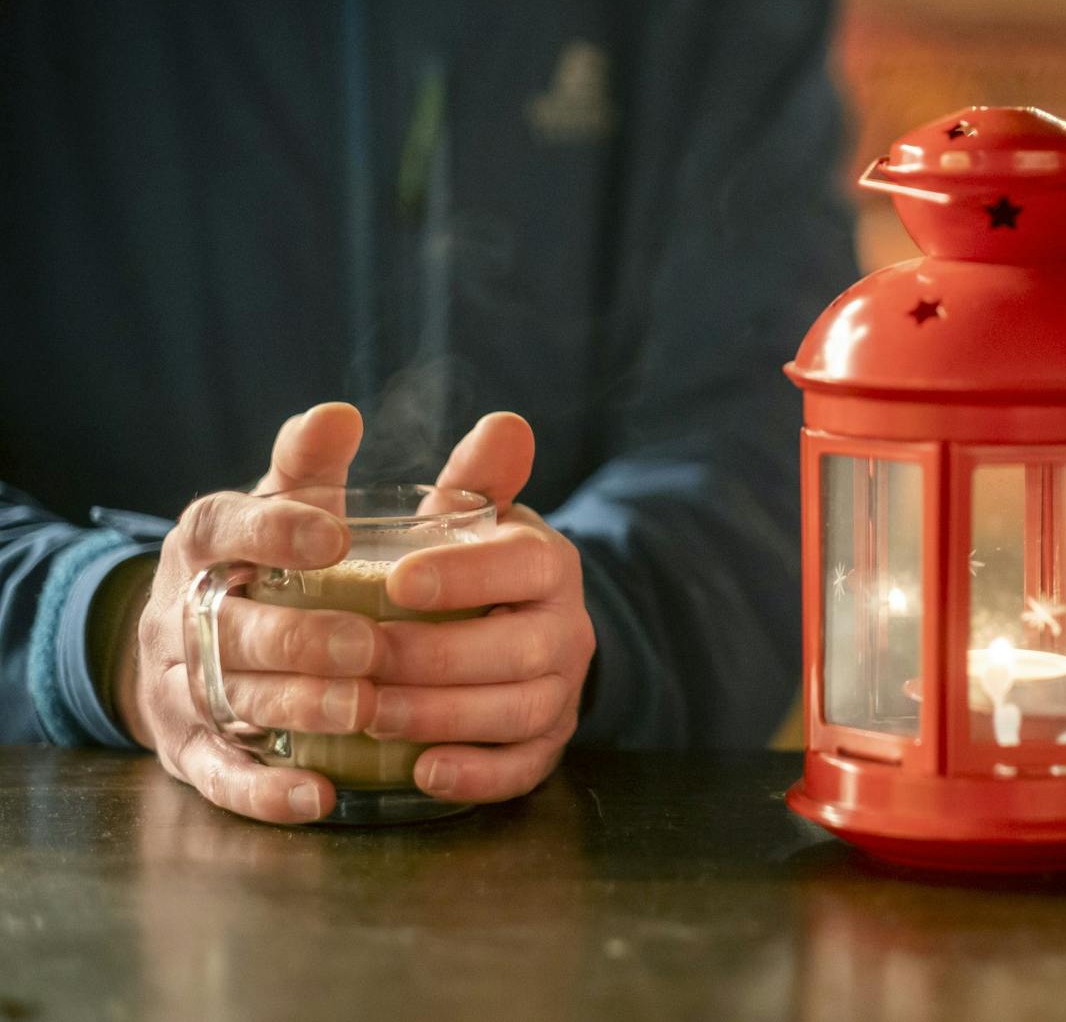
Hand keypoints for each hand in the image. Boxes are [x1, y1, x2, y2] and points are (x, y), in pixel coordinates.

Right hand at [124, 402, 375, 821]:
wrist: (198, 639)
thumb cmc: (268, 560)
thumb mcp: (287, 504)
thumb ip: (319, 463)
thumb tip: (342, 410)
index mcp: (203, 543)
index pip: (221, 526)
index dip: (274, 527)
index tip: (335, 530)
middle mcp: (179, 612)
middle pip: (232, 626)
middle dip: (302, 636)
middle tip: (371, 643)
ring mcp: (180, 685)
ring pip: (231, 699)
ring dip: (300, 705)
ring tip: (365, 707)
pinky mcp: (189, 748)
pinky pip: (222, 774)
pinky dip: (268, 789)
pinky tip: (322, 795)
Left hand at [365, 413, 594, 806]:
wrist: (492, 627)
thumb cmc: (457, 564)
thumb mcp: (459, 516)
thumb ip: (469, 474)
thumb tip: (505, 424)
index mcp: (547, 562)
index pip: (524, 566)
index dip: (466, 575)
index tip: (395, 580)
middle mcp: (567, 627)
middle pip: (522, 650)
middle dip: (439, 657)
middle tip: (364, 659)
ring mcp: (562, 691)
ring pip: (521, 712)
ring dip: (446, 717)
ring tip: (374, 714)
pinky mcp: (545, 744)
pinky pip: (524, 769)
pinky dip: (476, 775)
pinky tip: (422, 771)